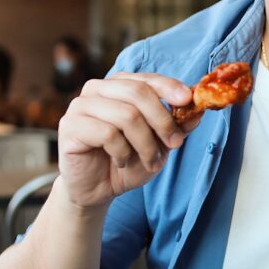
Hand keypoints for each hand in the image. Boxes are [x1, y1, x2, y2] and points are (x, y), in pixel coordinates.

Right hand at [57, 73, 202, 208]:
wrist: (98, 189)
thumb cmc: (127, 161)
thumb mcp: (159, 143)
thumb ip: (177, 125)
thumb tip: (198, 110)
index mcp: (119, 85)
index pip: (147, 78)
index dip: (169, 87)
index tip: (188, 100)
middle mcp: (97, 89)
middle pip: (138, 92)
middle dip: (162, 120)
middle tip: (175, 144)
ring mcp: (80, 105)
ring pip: (126, 115)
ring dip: (146, 144)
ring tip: (150, 161)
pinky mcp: (69, 126)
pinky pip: (107, 134)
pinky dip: (123, 152)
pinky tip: (122, 162)